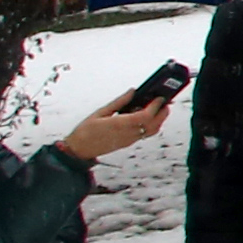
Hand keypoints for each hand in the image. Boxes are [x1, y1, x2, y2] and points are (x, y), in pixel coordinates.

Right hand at [58, 91, 175, 160]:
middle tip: (164, 101)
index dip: (155, 107)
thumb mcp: (100, 112)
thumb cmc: (86, 131)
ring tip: (156, 107)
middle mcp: (128, 134)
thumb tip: (132, 92)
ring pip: (152, 131)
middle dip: (162, 113)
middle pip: (154, 125)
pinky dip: (151, 124)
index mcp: (120, 124)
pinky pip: (145, 134)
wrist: (79, 150)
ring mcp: (129, 140)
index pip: (145, 116)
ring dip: (159, 119)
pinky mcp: (128, 143)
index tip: (159, 98)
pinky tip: (144, 116)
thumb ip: (119, 102)